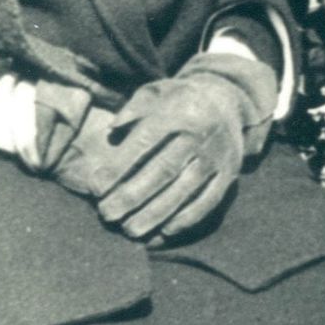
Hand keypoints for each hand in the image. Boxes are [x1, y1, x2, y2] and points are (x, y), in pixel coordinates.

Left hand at [36, 55, 277, 241]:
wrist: (226, 100)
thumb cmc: (178, 100)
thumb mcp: (155, 92)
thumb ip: (132, 110)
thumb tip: (112, 131)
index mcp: (177, 111)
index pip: (143, 142)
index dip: (118, 167)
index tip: (96, 188)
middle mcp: (199, 133)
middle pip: (162, 170)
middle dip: (132, 196)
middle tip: (107, 214)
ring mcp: (216, 155)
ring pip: (184, 190)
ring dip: (156, 214)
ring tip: (130, 230)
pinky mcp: (228, 173)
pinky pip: (208, 200)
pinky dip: (187, 218)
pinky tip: (165, 231)